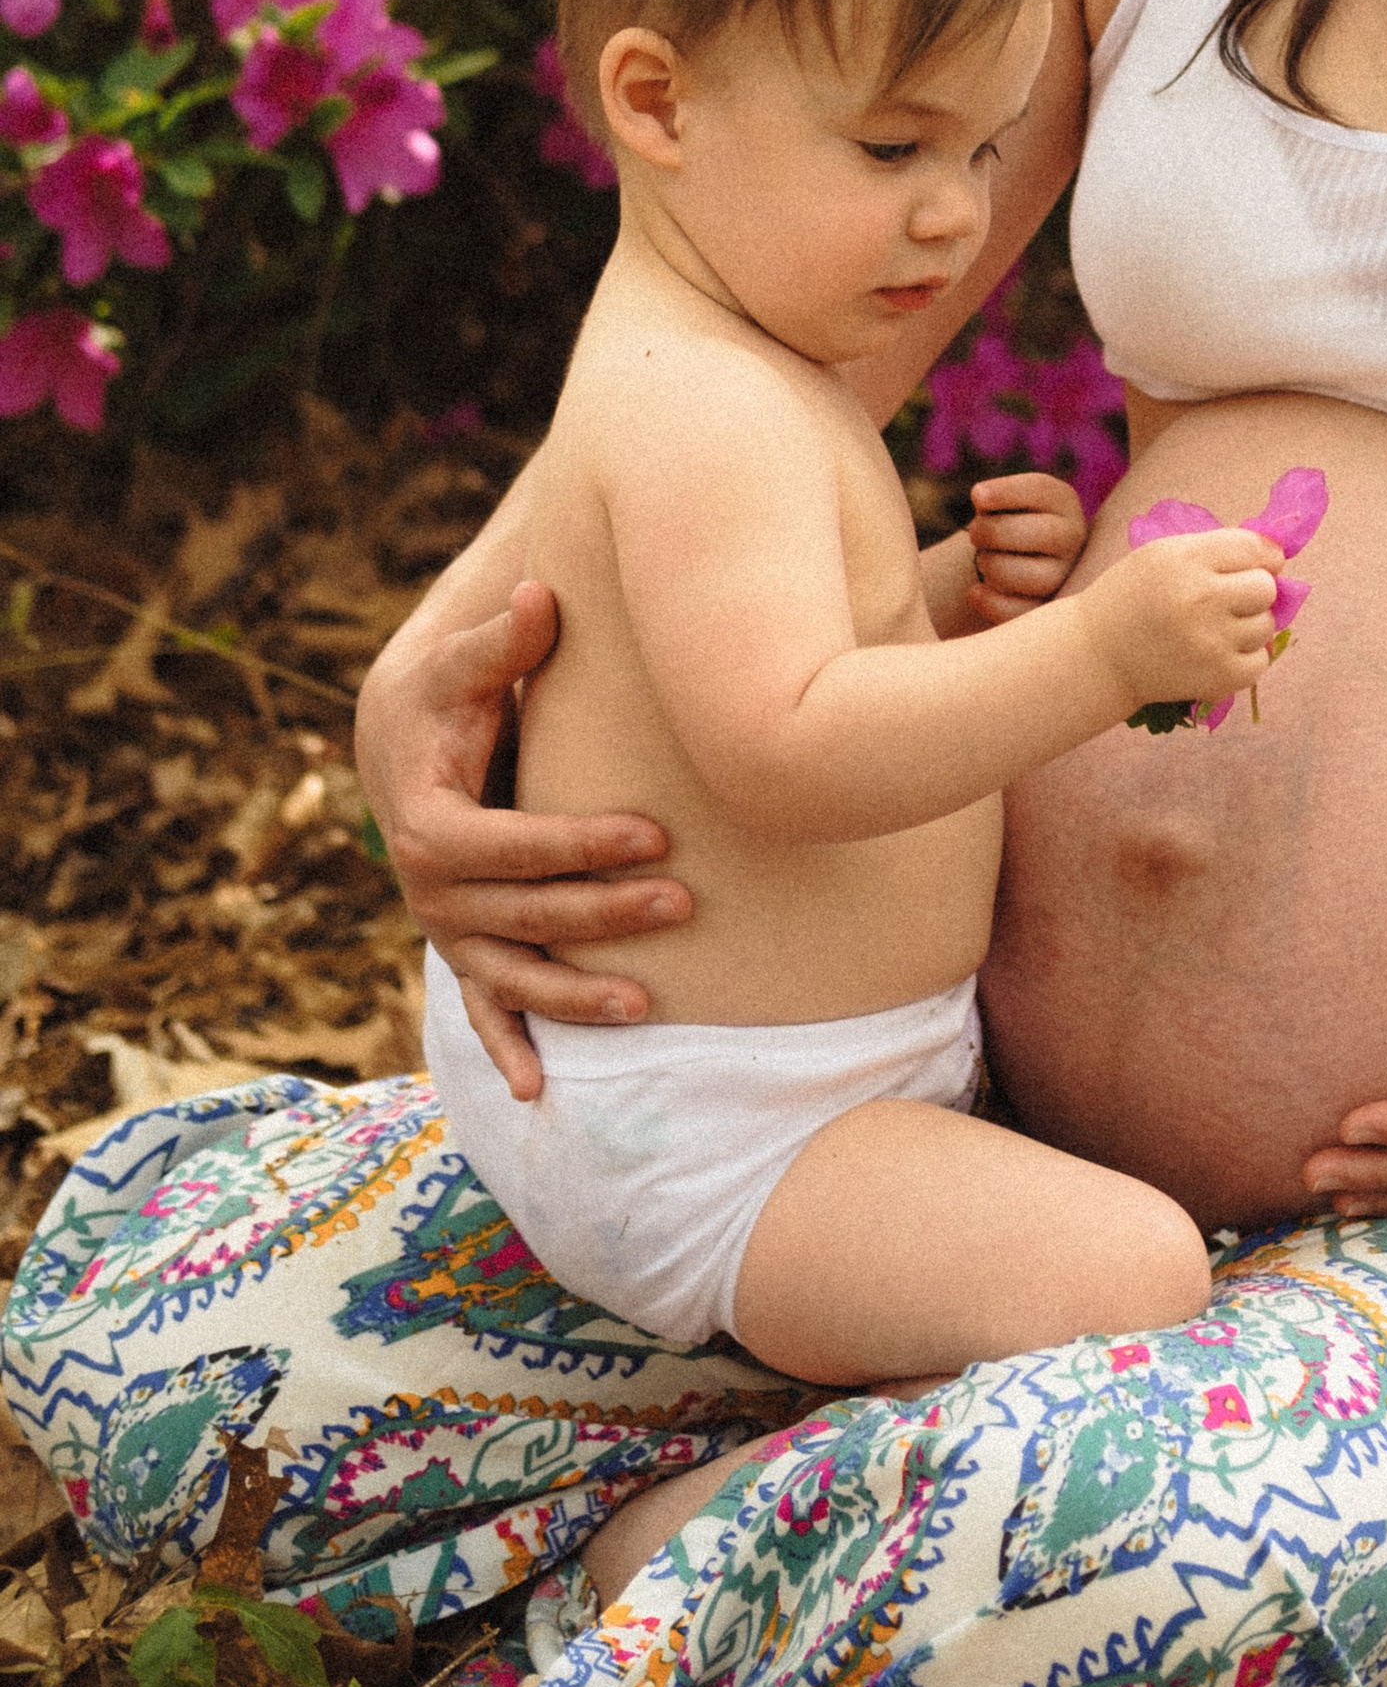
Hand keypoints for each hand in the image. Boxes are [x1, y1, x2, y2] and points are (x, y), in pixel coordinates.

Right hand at [359, 575, 692, 1093]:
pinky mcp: (467, 946)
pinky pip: (484, 1008)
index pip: (507, 845)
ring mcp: (448, 928)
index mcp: (427, 823)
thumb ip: (502, 638)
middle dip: (601, 916)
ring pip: (511, 975)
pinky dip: (509, 1047)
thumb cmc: (445, 694)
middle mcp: (429, 889)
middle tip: (684, 904)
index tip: (653, 834)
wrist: (402, 741)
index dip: (577, 843)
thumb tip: (543, 594)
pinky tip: (538, 1093)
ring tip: (648, 1008)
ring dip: (572, 999)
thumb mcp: (461, 663)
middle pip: (522, 915)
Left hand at [966, 471, 1087, 622]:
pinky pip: (1023, 611)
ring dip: (995, 567)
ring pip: (1035, 577)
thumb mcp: (1004, 503)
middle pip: (1042, 534)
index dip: (1006, 492)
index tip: (976, 496)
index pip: (1041, 490)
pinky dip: (992, 602)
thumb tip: (982, 499)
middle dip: (995, 532)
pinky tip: (976, 591)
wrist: (1015, 560)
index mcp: (1062, 502)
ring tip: (984, 560)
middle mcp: (1074, 537)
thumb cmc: (1005, 522)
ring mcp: (1067, 575)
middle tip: (976, 533)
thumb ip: (993, 500)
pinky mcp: (1050, 607)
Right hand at [1077, 528, 1278, 708]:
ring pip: (1266, 624)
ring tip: (1217, 627)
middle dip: (1253, 590)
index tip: (1253, 564)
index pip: (1255, 548)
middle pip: (1266, 587)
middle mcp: (1202, 599)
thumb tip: (1275, 556)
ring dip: (1249, 624)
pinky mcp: (1219, 678)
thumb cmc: (1131, 597)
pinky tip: (1220, 651)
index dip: (1262, 556)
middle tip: (1227, 598)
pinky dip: (1247, 657)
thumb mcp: (1162, 553)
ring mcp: (1213, 642)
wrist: (1097, 655)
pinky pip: (1261, 662)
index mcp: (1185, 560)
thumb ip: (1216, 548)